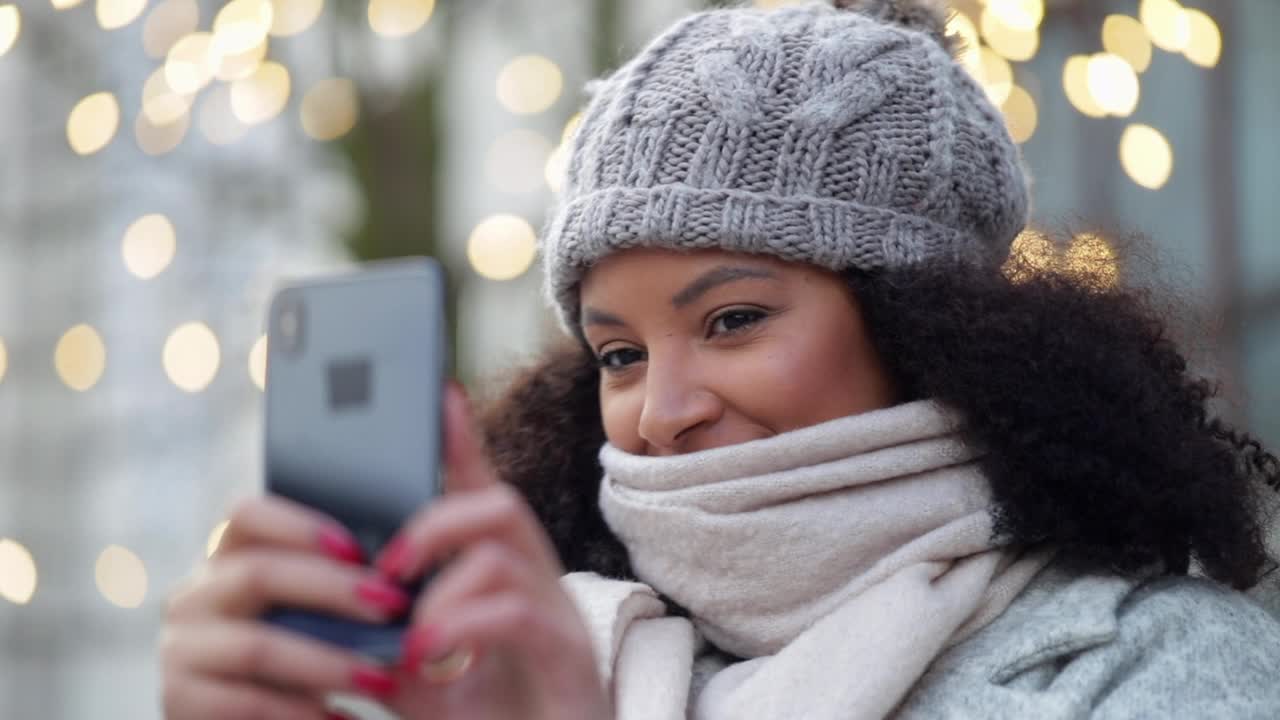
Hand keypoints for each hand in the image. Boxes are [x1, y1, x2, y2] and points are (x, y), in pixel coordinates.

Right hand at [159, 495, 410, 718]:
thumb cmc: (300, 670)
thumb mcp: (314, 624)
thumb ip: (337, 595)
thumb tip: (396, 583)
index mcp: (225, 563)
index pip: (244, 516)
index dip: (300, 527)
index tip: (356, 551)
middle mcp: (193, 597)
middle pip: (257, 574)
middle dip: (334, 589)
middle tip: (392, 607)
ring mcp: (177, 649)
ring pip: (256, 646)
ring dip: (328, 663)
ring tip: (381, 679)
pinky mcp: (177, 699)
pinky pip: (246, 702)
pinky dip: (302, 712)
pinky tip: (343, 719)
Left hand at [378, 383, 609, 719]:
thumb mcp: (419, 669)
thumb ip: (386, 628)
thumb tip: (335, 596)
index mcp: (503, 576)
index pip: (483, 492)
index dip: (460, 442)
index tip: (436, 394)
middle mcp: (540, 584)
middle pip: (502, 503)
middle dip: (436, 520)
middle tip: (388, 567)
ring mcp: (562, 619)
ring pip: (507, 551)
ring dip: (443, 584)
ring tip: (408, 635)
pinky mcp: (572, 661)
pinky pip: (521, 614)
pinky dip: (465, 626)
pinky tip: (428, 658)